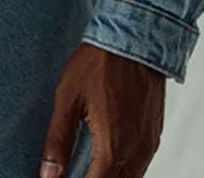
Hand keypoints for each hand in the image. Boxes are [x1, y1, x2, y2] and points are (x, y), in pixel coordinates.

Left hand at [38, 42, 165, 177]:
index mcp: (112, 146)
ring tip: (90, 170)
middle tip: (76, 173)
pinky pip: (142, 164)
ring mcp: (149, 143)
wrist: (134, 40)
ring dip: (113, 177)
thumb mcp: (68, 98)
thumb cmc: (98, 64)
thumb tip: (48, 174)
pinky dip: (126, 169)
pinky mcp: (155, 133)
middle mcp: (136, 151)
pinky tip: (110, 158)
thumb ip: (58, 139)